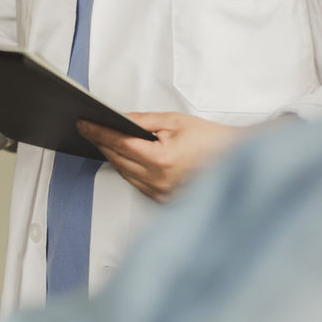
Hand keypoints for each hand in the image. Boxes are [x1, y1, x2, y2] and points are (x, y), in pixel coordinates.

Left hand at [77, 113, 244, 202]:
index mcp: (162, 160)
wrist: (237, 160)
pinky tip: (124, 158)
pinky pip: (138, 185)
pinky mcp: (165, 201)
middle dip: (103, 143)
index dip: (98, 132)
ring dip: (113, 158)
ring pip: (126, 174)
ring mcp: (162, 194)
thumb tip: (119, 119)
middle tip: (89, 129)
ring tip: (104, 141)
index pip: (119, 144)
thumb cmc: (212, 140)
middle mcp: (159, 181)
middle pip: (118, 160)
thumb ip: (143, 121)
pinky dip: (129, 171)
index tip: (84, 124)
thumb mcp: (176, 121)